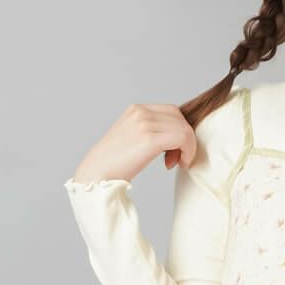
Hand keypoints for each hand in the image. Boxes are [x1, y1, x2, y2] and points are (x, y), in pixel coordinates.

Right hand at [71, 101, 198, 182]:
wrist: (96, 174)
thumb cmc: (113, 165)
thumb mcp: (132, 140)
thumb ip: (150, 133)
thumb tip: (175, 139)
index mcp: (136, 110)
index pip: (171, 111)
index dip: (179, 130)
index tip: (173, 153)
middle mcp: (140, 112)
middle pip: (179, 118)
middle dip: (185, 139)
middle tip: (178, 160)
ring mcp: (144, 123)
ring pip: (184, 128)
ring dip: (188, 147)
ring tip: (177, 163)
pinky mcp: (150, 138)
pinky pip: (183, 137)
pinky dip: (188, 151)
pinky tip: (179, 164)